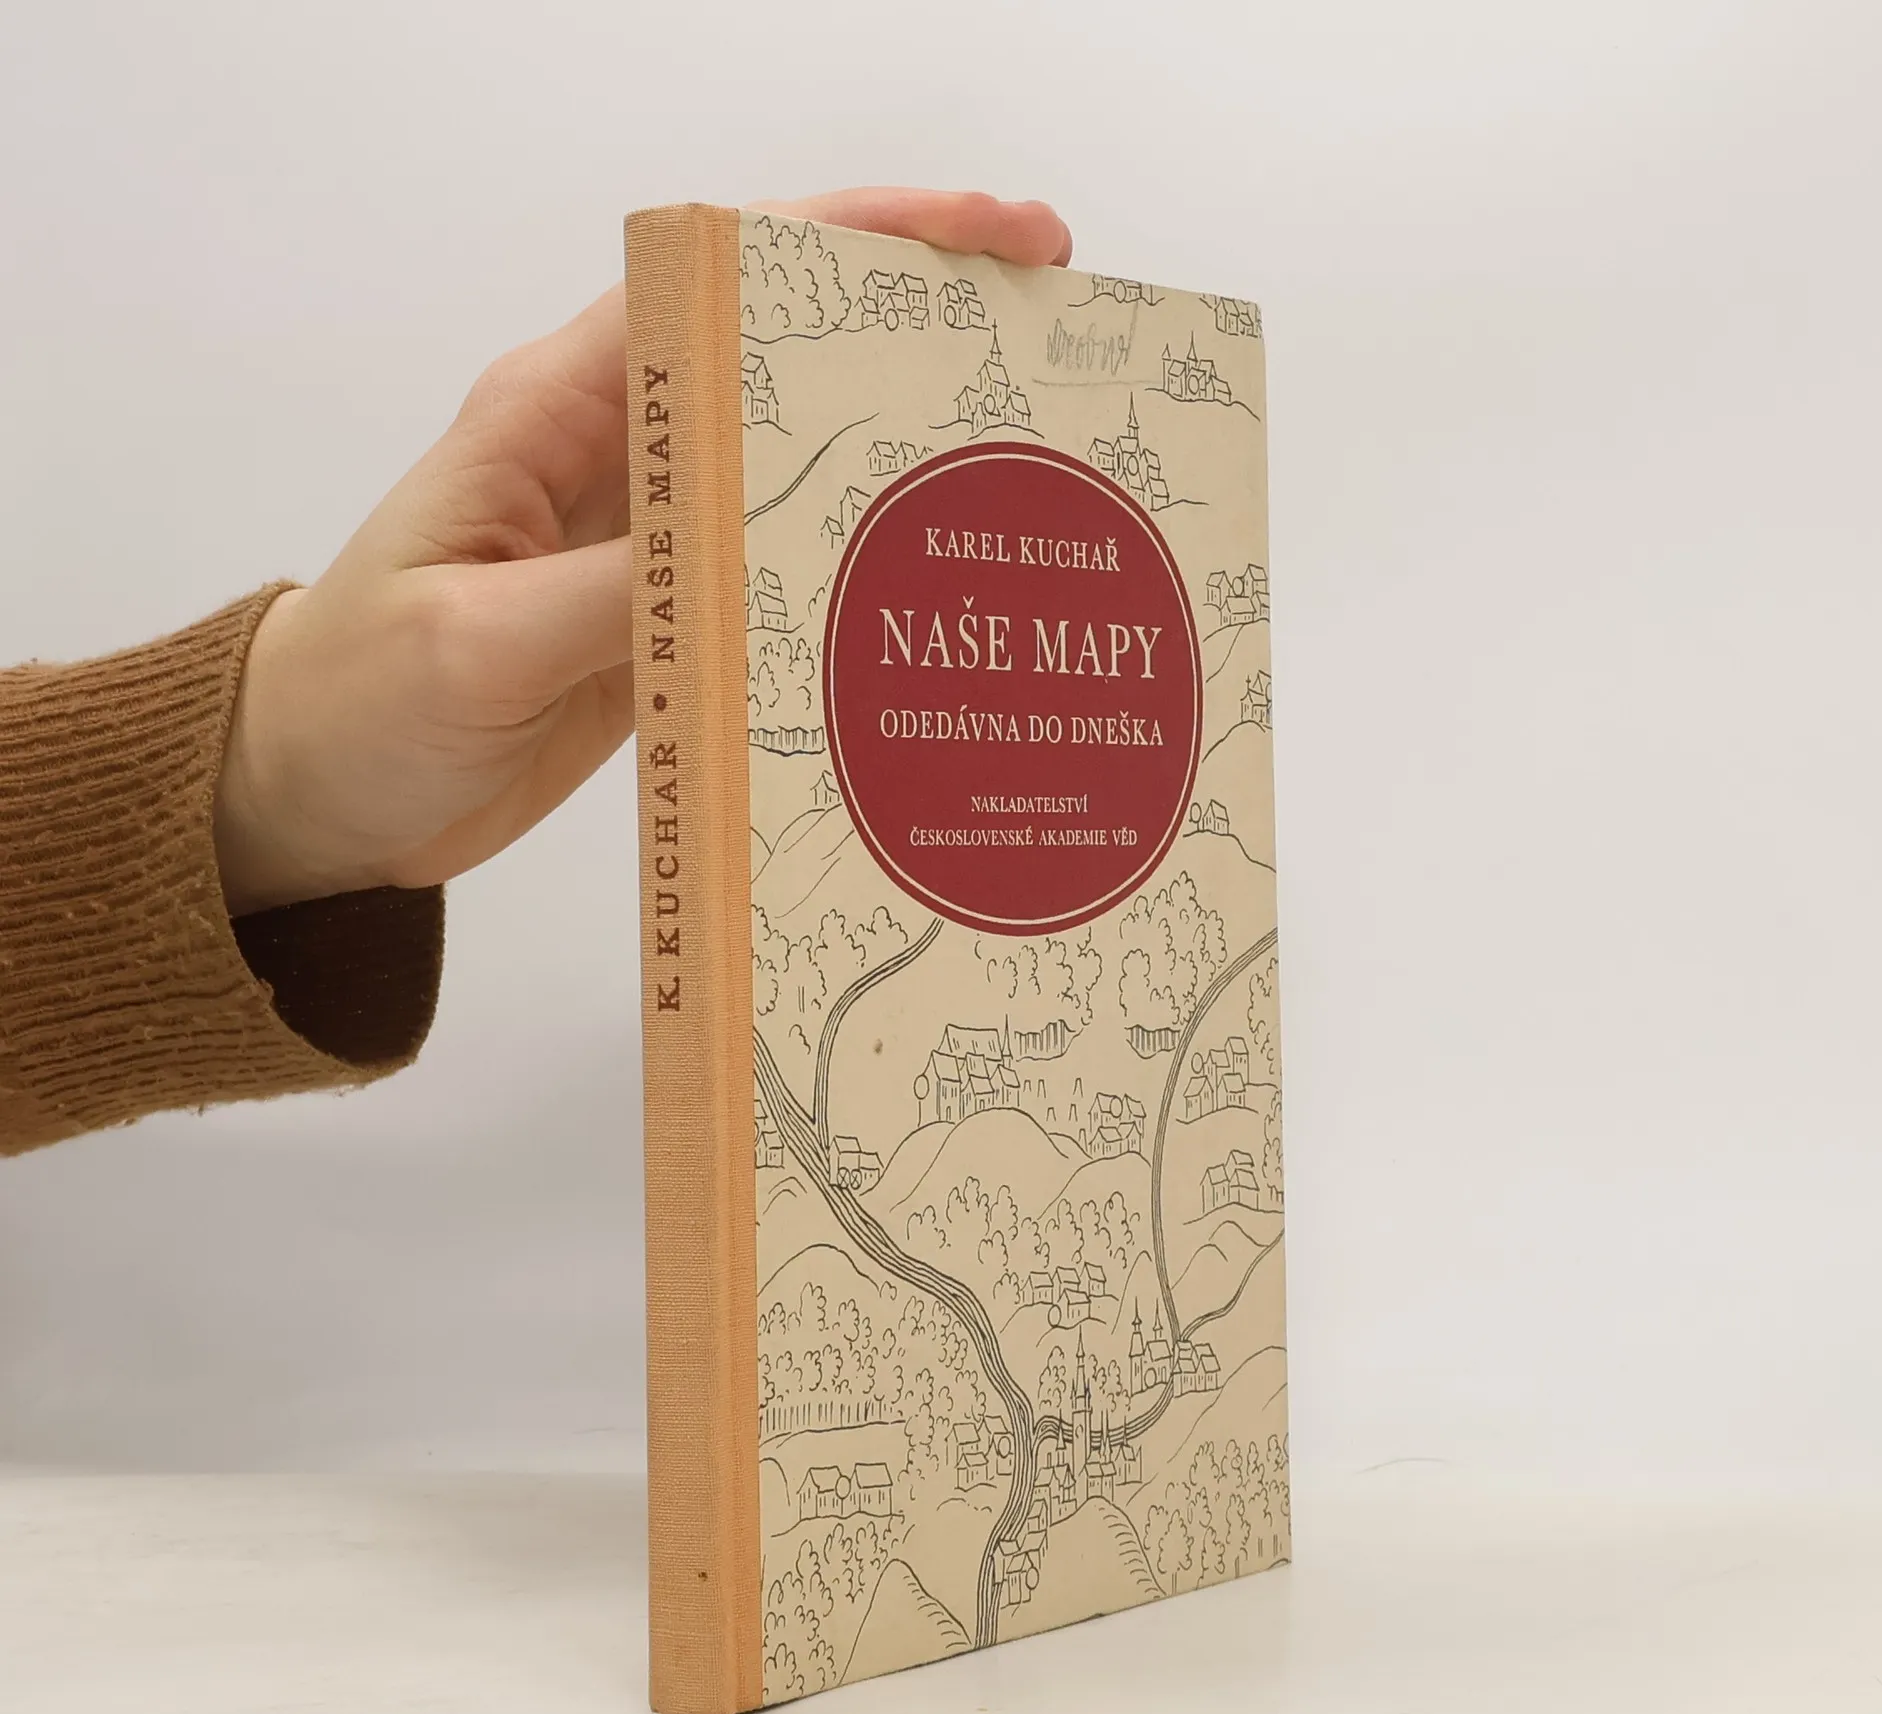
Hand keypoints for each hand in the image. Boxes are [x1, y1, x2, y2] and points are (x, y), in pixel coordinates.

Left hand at [213, 189, 1073, 914]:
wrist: (315, 796)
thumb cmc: (357, 699)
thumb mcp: (473, 642)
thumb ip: (611, 594)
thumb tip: (754, 550)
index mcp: (562, 407)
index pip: (727, 280)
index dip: (866, 239)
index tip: (990, 238)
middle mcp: (620, 455)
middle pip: (792, 362)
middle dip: (921, 339)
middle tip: (1056, 350)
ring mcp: (651, 544)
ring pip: (801, 473)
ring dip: (905, 467)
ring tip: (1029, 476)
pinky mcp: (665, 626)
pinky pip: (778, 585)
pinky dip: (858, 583)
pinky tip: (934, 607)